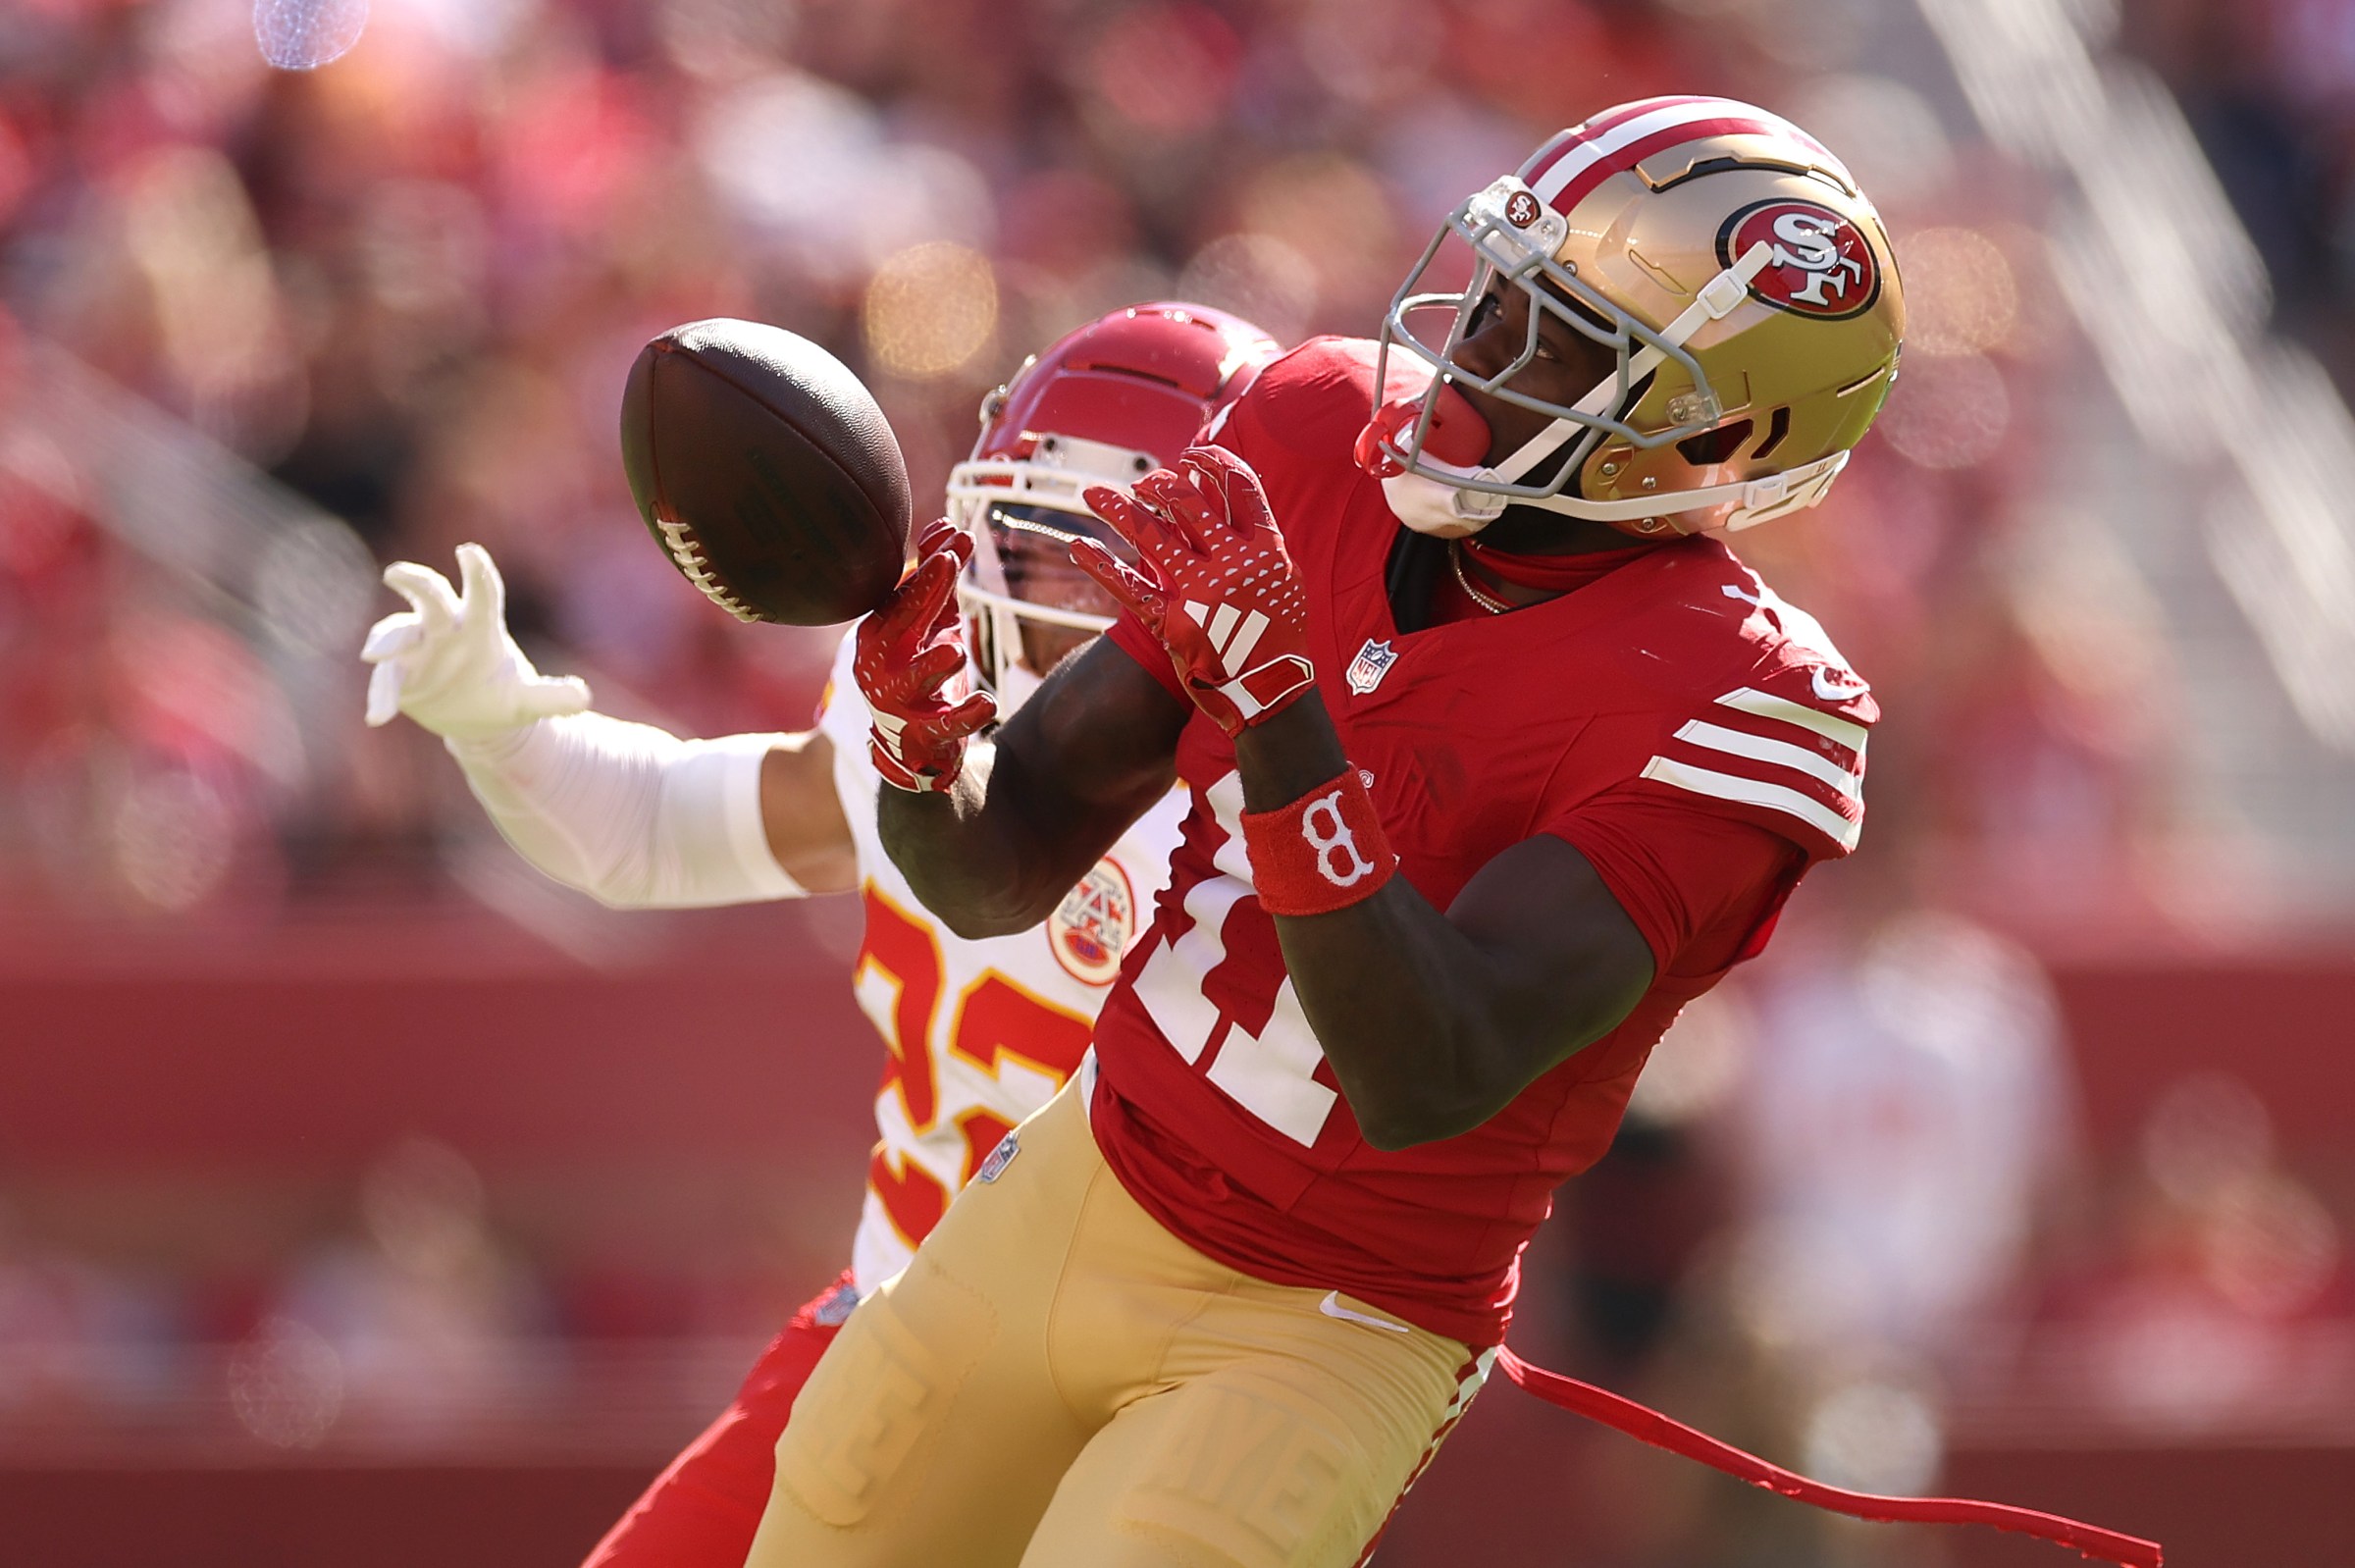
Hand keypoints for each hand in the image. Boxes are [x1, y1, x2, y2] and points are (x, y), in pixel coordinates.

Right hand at [361, 543, 590, 739]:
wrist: (478, 720)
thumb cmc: (505, 697)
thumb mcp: (530, 702)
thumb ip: (552, 698)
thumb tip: (583, 699)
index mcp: (482, 628)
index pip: (482, 594)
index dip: (477, 573)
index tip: (468, 551)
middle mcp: (447, 629)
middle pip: (431, 599)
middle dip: (416, 583)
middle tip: (396, 574)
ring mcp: (419, 649)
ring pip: (398, 634)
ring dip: (386, 642)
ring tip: (375, 658)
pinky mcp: (399, 673)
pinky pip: (387, 678)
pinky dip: (381, 695)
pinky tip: (378, 716)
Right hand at [855, 521, 996, 791]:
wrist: (913, 744)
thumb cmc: (921, 670)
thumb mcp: (931, 622)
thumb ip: (938, 580)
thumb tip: (945, 525)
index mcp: (880, 633)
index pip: (902, 595)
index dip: (927, 567)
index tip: (953, 538)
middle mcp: (880, 664)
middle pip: (903, 624)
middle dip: (925, 593)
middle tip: (949, 564)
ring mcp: (899, 702)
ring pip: (913, 679)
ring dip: (933, 663)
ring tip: (954, 651)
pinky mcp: (924, 735)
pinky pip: (945, 725)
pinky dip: (966, 716)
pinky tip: (987, 703)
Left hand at [1071, 446, 1313, 735]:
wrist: (1271, 692)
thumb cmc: (1279, 634)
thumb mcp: (1284, 579)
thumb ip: (1258, 540)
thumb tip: (1230, 497)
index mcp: (1267, 548)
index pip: (1240, 485)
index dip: (1213, 462)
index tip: (1193, 455)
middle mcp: (1233, 564)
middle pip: (1189, 502)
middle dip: (1160, 484)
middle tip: (1144, 482)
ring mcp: (1201, 593)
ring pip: (1152, 536)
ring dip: (1118, 509)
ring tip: (1093, 492)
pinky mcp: (1173, 622)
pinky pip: (1129, 588)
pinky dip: (1101, 565)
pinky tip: (1078, 545)